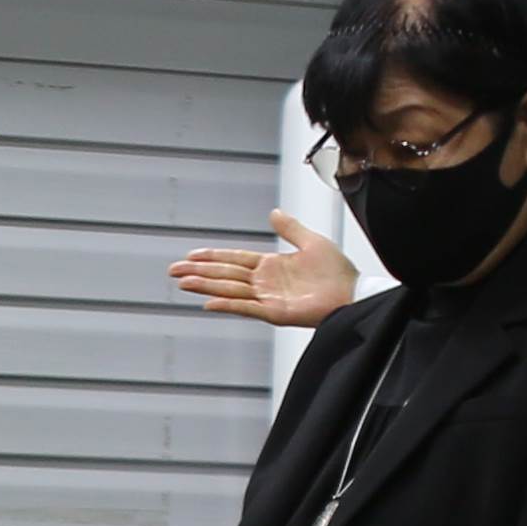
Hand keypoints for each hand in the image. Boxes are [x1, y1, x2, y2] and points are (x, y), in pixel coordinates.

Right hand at [168, 216, 355, 328]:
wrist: (353, 293)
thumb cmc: (338, 272)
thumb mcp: (311, 241)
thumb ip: (290, 228)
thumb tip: (273, 212)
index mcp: (271, 265)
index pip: (234, 260)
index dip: (213, 257)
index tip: (191, 256)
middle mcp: (265, 282)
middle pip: (225, 275)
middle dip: (199, 272)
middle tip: (173, 270)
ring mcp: (267, 298)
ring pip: (229, 290)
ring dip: (205, 287)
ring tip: (182, 283)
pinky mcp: (275, 312)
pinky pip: (246, 307)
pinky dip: (227, 305)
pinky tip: (207, 304)